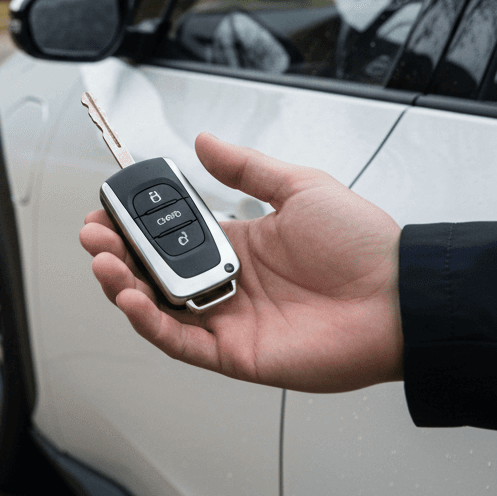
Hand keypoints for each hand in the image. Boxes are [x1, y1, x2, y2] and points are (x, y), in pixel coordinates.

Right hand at [79, 133, 402, 392]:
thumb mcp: (298, 187)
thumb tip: (203, 141)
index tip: (108, 207)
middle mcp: (226, 284)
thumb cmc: (362, 244)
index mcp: (237, 245)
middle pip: (154, 273)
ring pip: (158, 307)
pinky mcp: (235, 354)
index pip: (169, 236)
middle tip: (93, 233)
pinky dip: (149, 321)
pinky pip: (180, 341)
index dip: (135, 225)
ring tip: (103, 261)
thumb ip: (245, 168)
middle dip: (116, 252)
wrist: (402, 296)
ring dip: (122, 285)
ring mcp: (228, 320)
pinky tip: (131, 296)